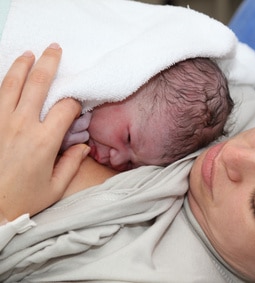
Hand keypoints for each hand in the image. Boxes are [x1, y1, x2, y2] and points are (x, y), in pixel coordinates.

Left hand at [0, 44, 89, 221]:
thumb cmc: (21, 200)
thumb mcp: (54, 188)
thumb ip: (71, 164)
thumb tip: (84, 147)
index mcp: (44, 141)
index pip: (65, 108)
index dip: (75, 102)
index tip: (76, 105)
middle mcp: (22, 126)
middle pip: (38, 84)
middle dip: (49, 63)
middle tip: (54, 48)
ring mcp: (1, 122)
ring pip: (11, 84)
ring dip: (22, 65)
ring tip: (29, 53)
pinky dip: (2, 83)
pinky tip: (8, 76)